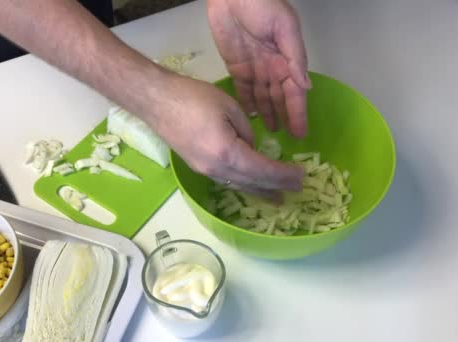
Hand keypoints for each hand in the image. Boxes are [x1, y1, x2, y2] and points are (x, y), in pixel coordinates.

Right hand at [145, 75, 302, 196]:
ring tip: (276, 198)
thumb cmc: (192, 97)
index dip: (283, 175)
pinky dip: (243, 184)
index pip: (263, 170)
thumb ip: (246, 130)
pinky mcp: (197, 166)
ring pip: (238, 185)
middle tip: (296, 191)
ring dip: (259, 192)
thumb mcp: (229, 107)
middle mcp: (217, 169)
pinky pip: (227, 180)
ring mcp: (205, 170)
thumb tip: (251, 146)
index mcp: (227, 153)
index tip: (301, 177)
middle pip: (252, 184)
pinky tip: (249, 184)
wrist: (156, 101)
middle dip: (276, 188)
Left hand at [207, 0, 310, 137]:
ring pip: (262, 97)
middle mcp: (272, 67)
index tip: (301, 133)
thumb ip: (295, 57)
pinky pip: (243, 89)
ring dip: (267, 113)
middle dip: (284, 117)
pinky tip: (250, 117)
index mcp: (287, 59)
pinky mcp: (236, 67)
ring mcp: (254, 68)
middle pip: (279, 98)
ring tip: (270, 133)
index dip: (298, 112)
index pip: (295, 93)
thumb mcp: (285, 28)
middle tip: (286, 141)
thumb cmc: (262, 6)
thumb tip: (306, 87)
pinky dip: (247, 103)